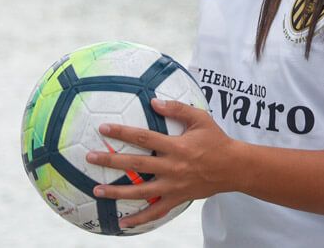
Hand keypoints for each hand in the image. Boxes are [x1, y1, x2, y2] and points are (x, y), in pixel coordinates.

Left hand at [85, 98, 239, 227]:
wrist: (234, 167)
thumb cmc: (216, 140)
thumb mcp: (200, 119)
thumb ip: (177, 108)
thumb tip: (153, 101)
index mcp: (176, 146)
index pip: (143, 138)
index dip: (122, 132)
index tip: (103, 129)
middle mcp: (172, 167)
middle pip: (136, 164)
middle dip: (111, 161)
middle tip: (89, 158)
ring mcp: (174, 185)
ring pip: (141, 191)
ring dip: (117, 192)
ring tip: (96, 191)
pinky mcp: (177, 198)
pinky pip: (156, 211)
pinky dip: (139, 219)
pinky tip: (122, 223)